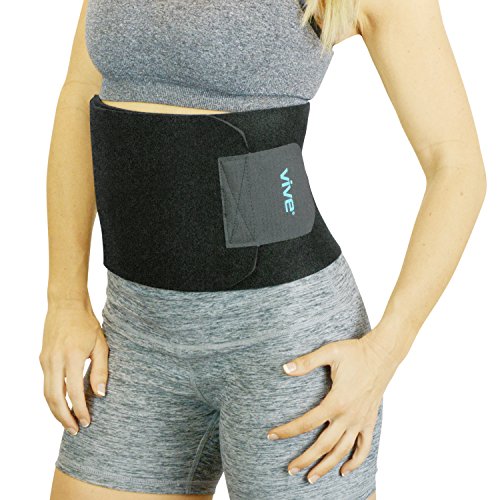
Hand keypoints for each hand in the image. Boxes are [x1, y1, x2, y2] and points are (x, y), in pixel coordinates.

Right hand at [39, 303, 108, 434]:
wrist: (66, 305)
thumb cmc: (87, 324)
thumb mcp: (101, 345)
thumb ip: (101, 370)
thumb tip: (101, 394)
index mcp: (72, 357)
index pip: (75, 392)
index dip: (80, 410)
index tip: (87, 422)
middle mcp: (55, 361)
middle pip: (55, 398)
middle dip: (64, 418)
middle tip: (76, 431)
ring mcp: (46, 360)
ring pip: (47, 394)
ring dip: (56, 411)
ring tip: (68, 422)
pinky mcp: (42, 359)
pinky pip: (46, 384)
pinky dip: (53, 398)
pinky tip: (63, 404)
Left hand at [267, 328, 400, 482]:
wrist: (383, 354)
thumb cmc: (355, 352)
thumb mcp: (329, 352)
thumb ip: (307, 362)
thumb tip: (284, 368)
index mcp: (336, 401)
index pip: (307, 423)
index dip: (287, 431)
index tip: (271, 436)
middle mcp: (349, 416)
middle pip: (324, 445)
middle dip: (305, 459)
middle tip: (290, 469)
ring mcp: (361, 421)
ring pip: (342, 452)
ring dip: (326, 466)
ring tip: (311, 478)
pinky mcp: (370, 421)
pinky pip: (364, 448)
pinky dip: (355, 462)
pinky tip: (344, 471)